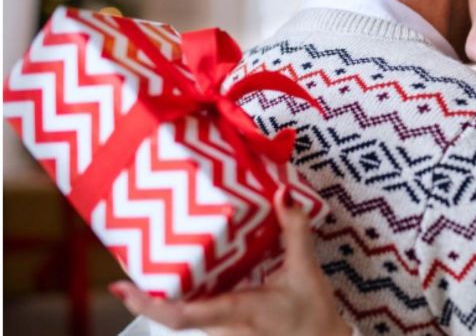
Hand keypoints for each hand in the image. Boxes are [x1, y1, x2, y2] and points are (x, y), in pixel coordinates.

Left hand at [111, 187, 350, 335]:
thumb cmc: (313, 315)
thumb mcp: (305, 270)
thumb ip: (294, 230)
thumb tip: (283, 194)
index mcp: (236, 311)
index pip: (181, 315)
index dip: (147, 304)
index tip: (120, 287)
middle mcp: (221, 325)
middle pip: (170, 311)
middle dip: (143, 290)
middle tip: (123, 256)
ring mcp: (221, 330)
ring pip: (180, 311)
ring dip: (159, 290)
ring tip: (145, 256)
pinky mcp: (225, 326)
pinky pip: (194, 310)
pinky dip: (181, 292)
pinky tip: (180, 269)